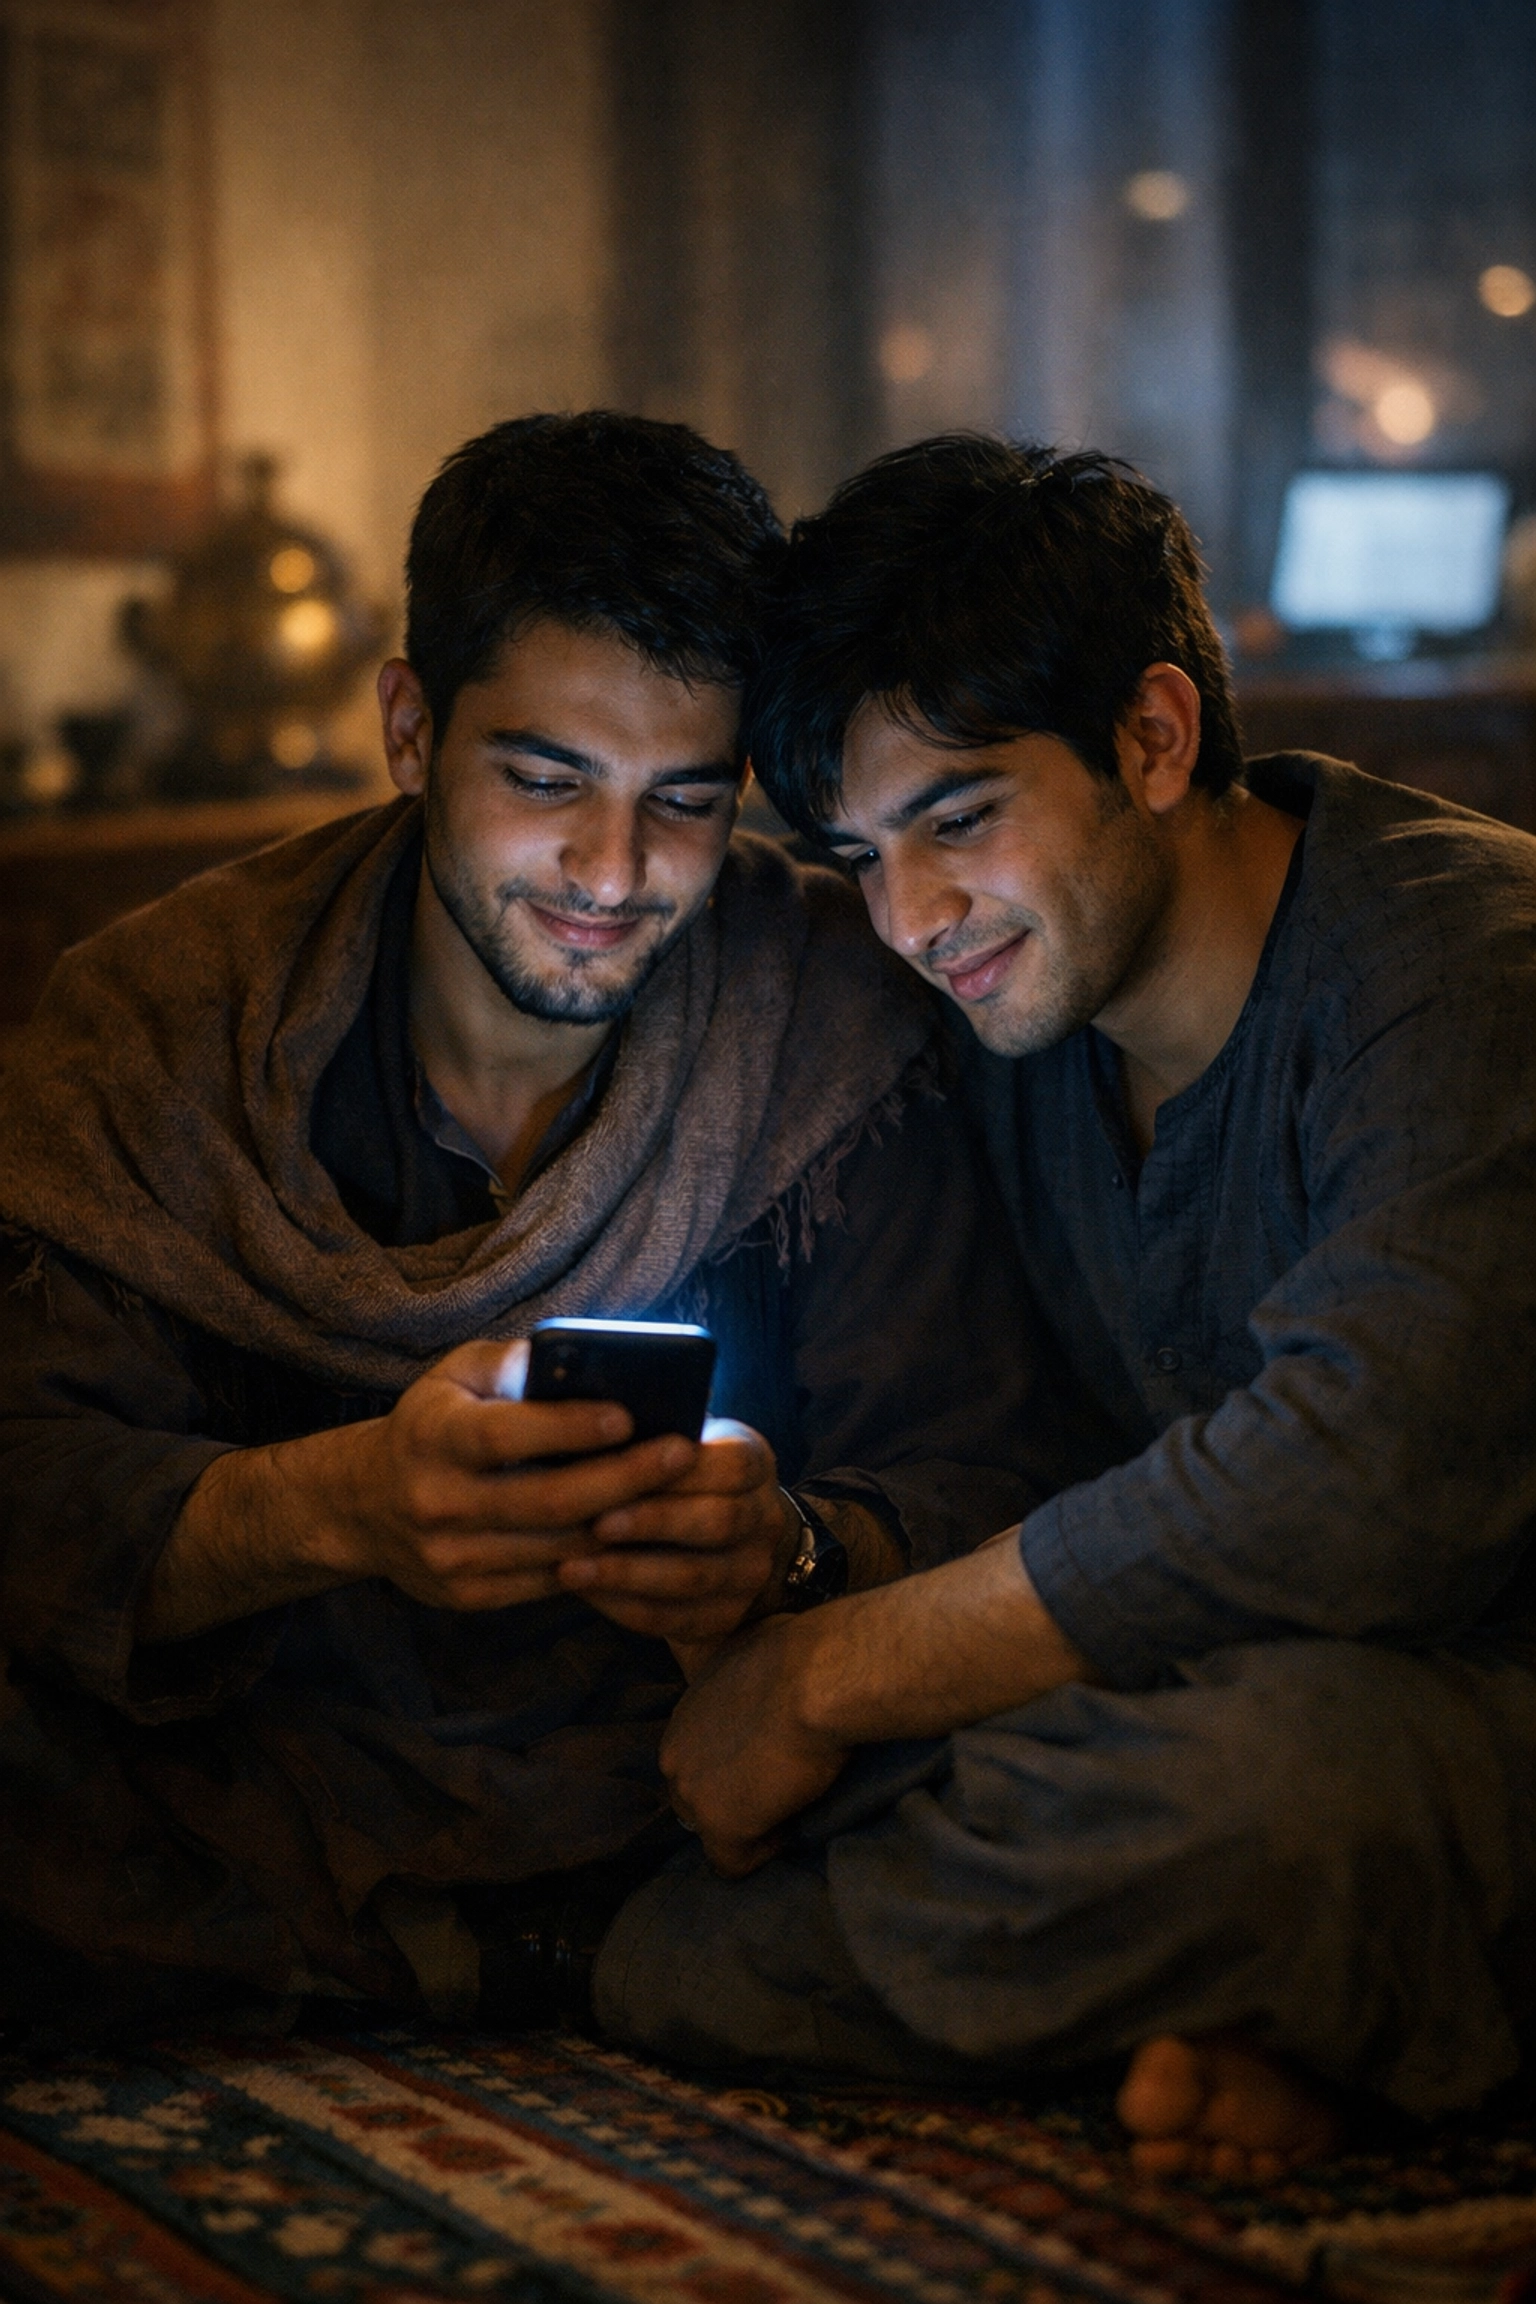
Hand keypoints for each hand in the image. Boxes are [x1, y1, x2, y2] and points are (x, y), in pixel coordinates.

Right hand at [317, 1338, 700, 1610]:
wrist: (364, 1505)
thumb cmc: (432, 1424)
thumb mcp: (454, 1376)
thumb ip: (511, 1362)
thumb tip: (581, 1358)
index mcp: (432, 1437)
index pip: (507, 1434)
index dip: (569, 1427)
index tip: (628, 1415)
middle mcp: (437, 1502)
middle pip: (549, 1499)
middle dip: (625, 1477)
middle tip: (682, 1453)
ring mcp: (450, 1558)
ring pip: (558, 1548)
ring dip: (625, 1524)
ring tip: (677, 1495)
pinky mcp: (465, 1596)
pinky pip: (547, 1582)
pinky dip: (597, 1560)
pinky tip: (637, 1535)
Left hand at [558, 1417, 799, 1647]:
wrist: (725, 1538)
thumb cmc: (677, 1474)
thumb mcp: (680, 1439)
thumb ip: (649, 1430)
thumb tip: (584, 1414)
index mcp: (754, 1464)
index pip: (732, 1466)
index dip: (680, 1471)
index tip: (625, 1467)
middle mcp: (764, 1520)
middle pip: (718, 1523)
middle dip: (653, 1523)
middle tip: (596, 1523)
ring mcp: (750, 1573)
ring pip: (693, 1577)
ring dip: (629, 1573)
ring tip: (573, 1567)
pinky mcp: (725, 1617)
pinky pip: (676, 1619)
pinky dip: (626, 1607)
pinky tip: (587, 1592)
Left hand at [660, 1612, 849, 1874]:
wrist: (816, 1679)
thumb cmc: (802, 1653)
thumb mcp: (757, 1652)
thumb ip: (747, 1678)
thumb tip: (770, 1674)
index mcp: (684, 1711)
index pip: (697, 1754)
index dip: (733, 1764)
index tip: (772, 1758)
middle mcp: (674, 1751)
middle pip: (695, 1793)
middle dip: (732, 1796)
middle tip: (778, 1789)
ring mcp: (692, 1791)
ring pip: (709, 1827)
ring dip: (746, 1824)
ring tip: (788, 1809)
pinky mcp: (720, 1824)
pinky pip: (733, 1862)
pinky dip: (763, 1852)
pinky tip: (790, 1830)